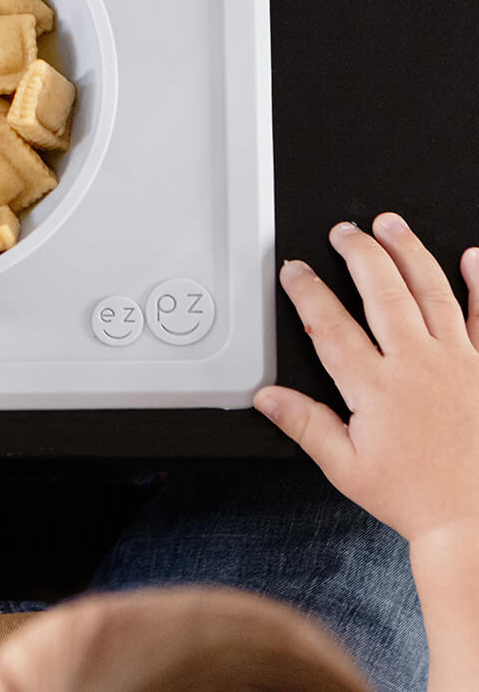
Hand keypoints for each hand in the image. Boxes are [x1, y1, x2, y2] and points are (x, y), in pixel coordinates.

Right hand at [255, 214, 478, 544]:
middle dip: (358, 253)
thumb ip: (304, 425)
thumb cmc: (419, 499)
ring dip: (409, 251)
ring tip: (391, 225)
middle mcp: (418, 366)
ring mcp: (459, 362)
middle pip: (381, 292)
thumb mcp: (347, 469)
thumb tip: (266, 397)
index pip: (330, 324)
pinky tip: (473, 257)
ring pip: (431, 291)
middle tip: (344, 231)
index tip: (294, 270)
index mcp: (376, 389)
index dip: (307, 291)